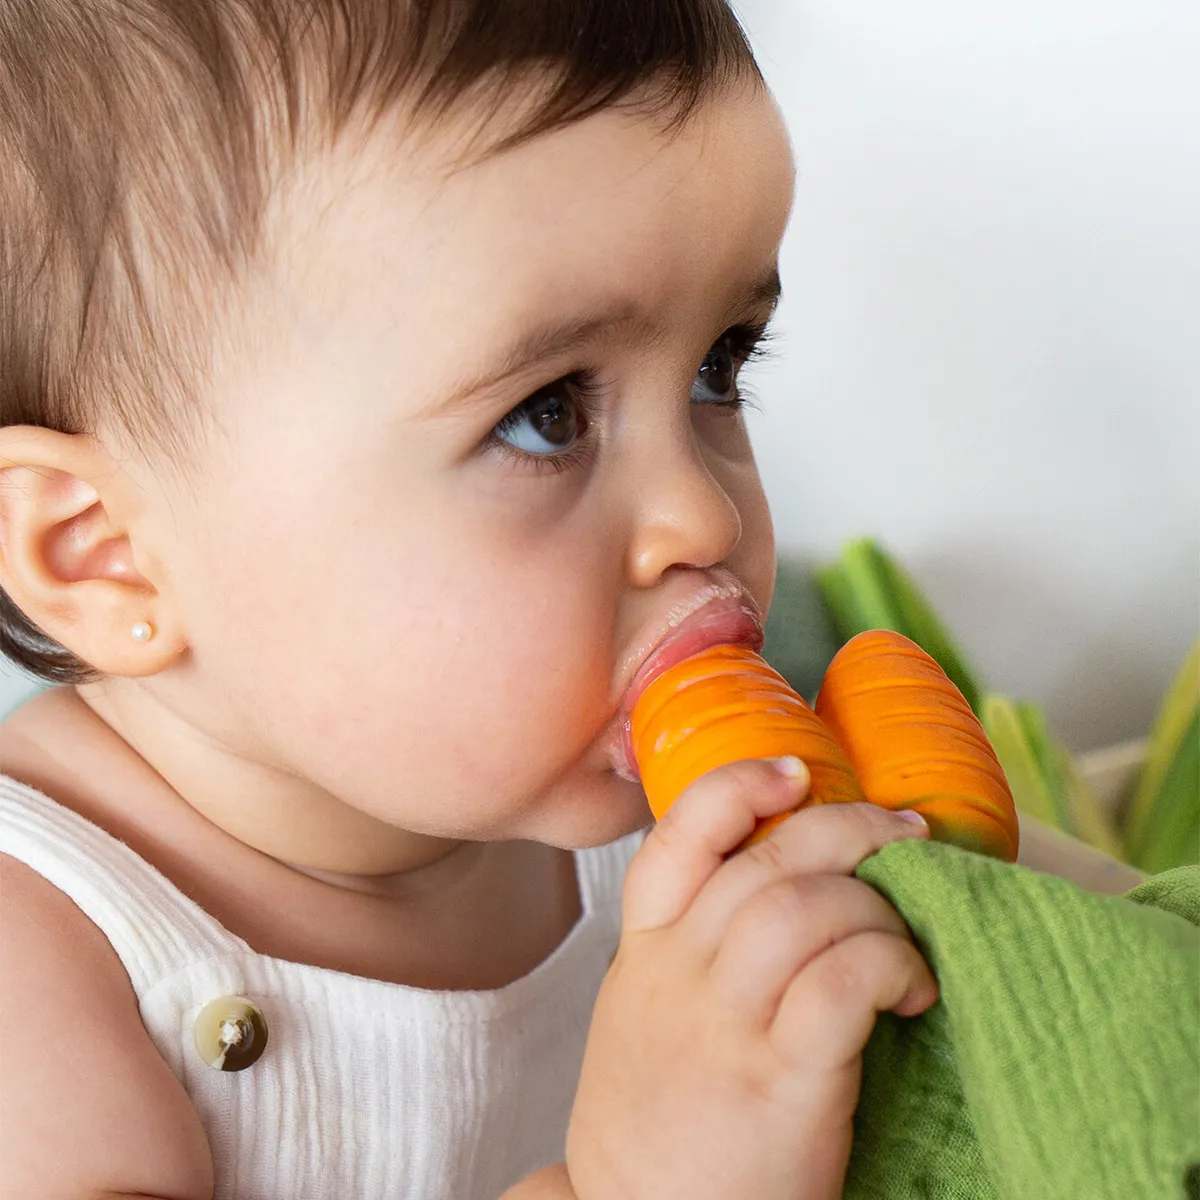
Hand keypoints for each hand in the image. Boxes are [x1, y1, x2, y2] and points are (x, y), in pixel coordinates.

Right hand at [565, 759, 936, 1199]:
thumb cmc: (659, 1131)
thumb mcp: (647, 1022)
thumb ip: (690, 956)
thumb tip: (784, 893)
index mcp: (644, 954)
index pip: (676, 837)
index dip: (739, 786)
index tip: (796, 772)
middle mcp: (677, 975)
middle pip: (768, 859)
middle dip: (848, 828)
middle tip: (904, 832)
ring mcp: (723, 1025)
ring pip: (808, 907)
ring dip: (878, 906)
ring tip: (909, 939)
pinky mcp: (778, 1082)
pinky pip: (844, 980)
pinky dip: (892, 964)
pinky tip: (915, 990)